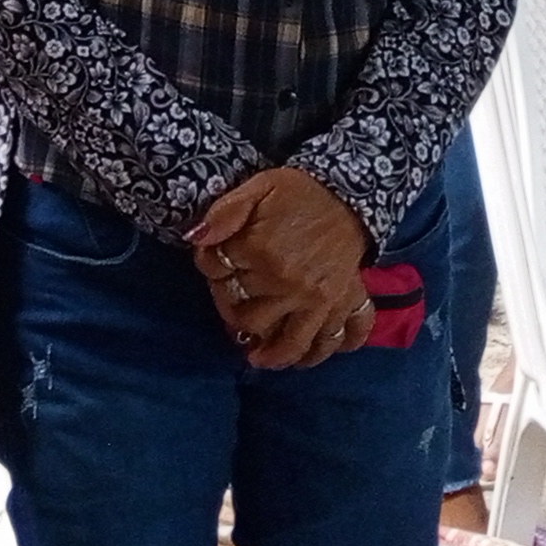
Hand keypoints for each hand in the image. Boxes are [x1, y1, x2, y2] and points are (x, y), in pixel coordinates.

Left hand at [188, 166, 372, 368]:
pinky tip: (306, 355)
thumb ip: (225, 213)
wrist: (349, 193)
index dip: (212, 272)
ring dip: (274, 356)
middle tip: (235, 310)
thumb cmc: (298, 192)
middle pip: (251, 320)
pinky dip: (323, 352)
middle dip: (237, 318)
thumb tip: (197, 239)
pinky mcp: (347, 304)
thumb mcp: (257, 187)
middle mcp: (290, 285)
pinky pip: (337, 338)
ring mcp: (321, 300)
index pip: (222, 277)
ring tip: (260, 357)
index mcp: (262, 252)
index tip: (216, 267)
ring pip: (292, 344)